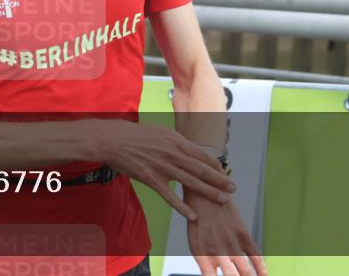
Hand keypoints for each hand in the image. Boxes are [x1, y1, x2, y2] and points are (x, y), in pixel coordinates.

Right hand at [91, 120, 236, 221]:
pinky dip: (182, 207)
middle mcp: (173, 154)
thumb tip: (189, 147)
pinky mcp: (151, 179)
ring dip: (210, 193)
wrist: (114, 140)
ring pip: (191, 183)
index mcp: (176, 141)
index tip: (225, 172)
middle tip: (234, 188)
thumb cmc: (136, 135)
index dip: (216, 165)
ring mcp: (163, 167)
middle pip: (202, 169)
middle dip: (220, 180)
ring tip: (223, 200)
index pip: (202, 155)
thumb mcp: (160, 132)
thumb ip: (176, 141)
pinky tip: (193, 216)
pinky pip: (170, 197)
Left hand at [185, 190, 266, 275]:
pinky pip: (255, 255)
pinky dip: (261, 268)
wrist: (202, 188)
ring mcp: (230, 241)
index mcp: (200, 254)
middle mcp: (215, 250)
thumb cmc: (197, 216)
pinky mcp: (242, 232)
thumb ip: (204, 259)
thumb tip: (213, 274)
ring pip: (245, 271)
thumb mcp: (194, 239)